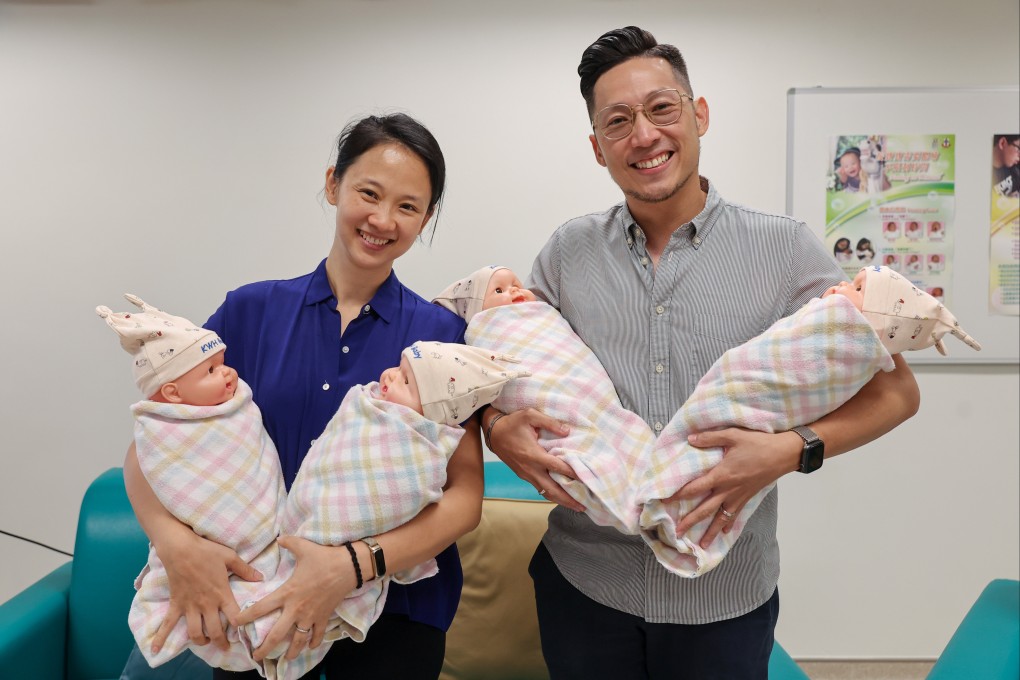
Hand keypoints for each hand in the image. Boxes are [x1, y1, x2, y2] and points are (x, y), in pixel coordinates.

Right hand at [150, 529, 262, 654]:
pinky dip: (161, 637)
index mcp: (222, 594)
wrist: (180, 548)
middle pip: (215, 631)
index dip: (240, 626)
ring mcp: (190, 606)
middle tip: (225, 648)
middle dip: (221, 642)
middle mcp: (206, 604)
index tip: (244, 631)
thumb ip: (245, 570)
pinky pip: (168, 623)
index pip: (234, 616)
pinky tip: (155, 649)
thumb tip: (261, 578)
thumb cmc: (206, 551)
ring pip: (195, 632)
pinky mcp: (176, 604)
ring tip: (205, 643)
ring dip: (201, 641)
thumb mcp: (230, 557)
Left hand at [234, 536, 357, 661]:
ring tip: (285, 658)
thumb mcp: (304, 547)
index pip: (261, 607)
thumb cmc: (324, 558)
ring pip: (298, 639)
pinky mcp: (324, 617)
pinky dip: (313, 642)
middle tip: (256, 656)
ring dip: (291, 651)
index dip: (246, 616)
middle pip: (277, 634)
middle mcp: (296, 608)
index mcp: (287, 593)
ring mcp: (311, 615)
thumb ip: (289, 543)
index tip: (235, 623)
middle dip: (265, 648)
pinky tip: (310, 646)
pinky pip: (317, 634)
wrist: (349, 567)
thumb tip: (279, 538)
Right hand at [488, 407, 583, 511]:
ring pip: (545, 493)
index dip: (571, 473)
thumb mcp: (529, 415)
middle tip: (583, 507)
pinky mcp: (524, 475)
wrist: (493, 433)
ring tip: (576, 506)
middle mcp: (530, 469)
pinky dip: (551, 494)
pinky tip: (561, 496)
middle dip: (568, 499)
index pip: (556, 467)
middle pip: (552, 489)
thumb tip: (566, 431)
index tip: (586, 479)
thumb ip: (549, 422)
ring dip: (560, 500)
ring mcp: (526, 474)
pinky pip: (540, 488)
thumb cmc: (512, 423)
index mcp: (533, 454)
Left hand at [669, 428, 799, 547]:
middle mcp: (728, 489)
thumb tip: (691, 438)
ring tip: (701, 545)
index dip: (679, 495)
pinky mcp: (747, 497)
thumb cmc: (758, 444)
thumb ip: (710, 437)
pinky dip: (729, 524)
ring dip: (710, 532)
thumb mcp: (733, 435)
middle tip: (677, 533)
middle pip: (705, 509)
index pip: (695, 488)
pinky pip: (735, 514)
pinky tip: (725, 532)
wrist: (784, 454)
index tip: (665, 502)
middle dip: (690, 522)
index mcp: (722, 474)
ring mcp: (738, 496)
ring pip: (721, 518)